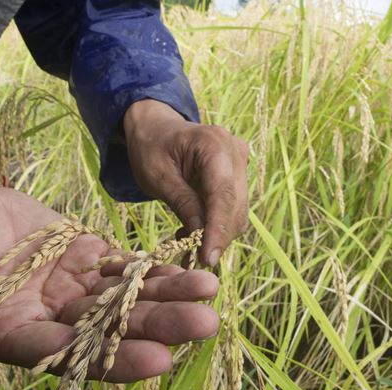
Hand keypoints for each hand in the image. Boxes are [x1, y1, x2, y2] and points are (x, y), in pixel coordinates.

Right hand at [0, 177, 219, 389]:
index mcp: (9, 335)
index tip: (157, 361)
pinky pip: (124, 269)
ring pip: (124, 301)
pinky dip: (155, 269)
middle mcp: (48, 321)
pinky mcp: (84, 261)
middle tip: (205, 325)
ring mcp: (69, 292)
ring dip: (167, 298)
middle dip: (156, 327)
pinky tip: (192, 269)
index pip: (63, 355)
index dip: (108, 360)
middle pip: (109, 330)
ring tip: (210, 295)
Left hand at [124, 99, 248, 266]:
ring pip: (238, 210)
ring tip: (186, 241)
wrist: (156, 128)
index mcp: (213, 143)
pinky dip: (217, 224)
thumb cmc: (151, 148)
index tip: (208, 258)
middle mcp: (234, 150)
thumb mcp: (157, 176)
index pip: (222, 194)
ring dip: (217, 233)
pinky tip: (194, 229)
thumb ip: (182, 204)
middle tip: (192, 259)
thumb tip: (201, 236)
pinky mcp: (239, 174)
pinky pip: (234, 207)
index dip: (217, 229)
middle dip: (218, 236)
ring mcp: (240, 161)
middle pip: (235, 205)